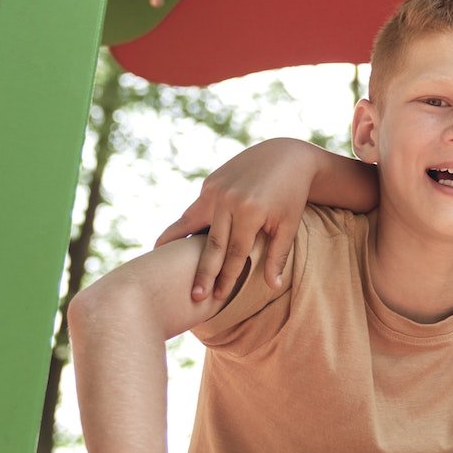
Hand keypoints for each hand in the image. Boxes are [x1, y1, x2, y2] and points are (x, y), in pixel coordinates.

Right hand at [154, 140, 315, 302]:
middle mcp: (228, 200)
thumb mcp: (288, 224)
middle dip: (204, 272)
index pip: (236, 253)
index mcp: (250, 212)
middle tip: (194, 295)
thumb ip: (278, 255)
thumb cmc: (291, 194)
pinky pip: (197, 209)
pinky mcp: (210, 182)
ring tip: (161, 264)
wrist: (285, 155)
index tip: (218, 297)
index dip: (227, 276)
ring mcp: (216, 189)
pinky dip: (186, 225)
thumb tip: (272, 286)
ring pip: (193, 223)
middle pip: (213, 244)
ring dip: (178, 245)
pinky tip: (174, 242)